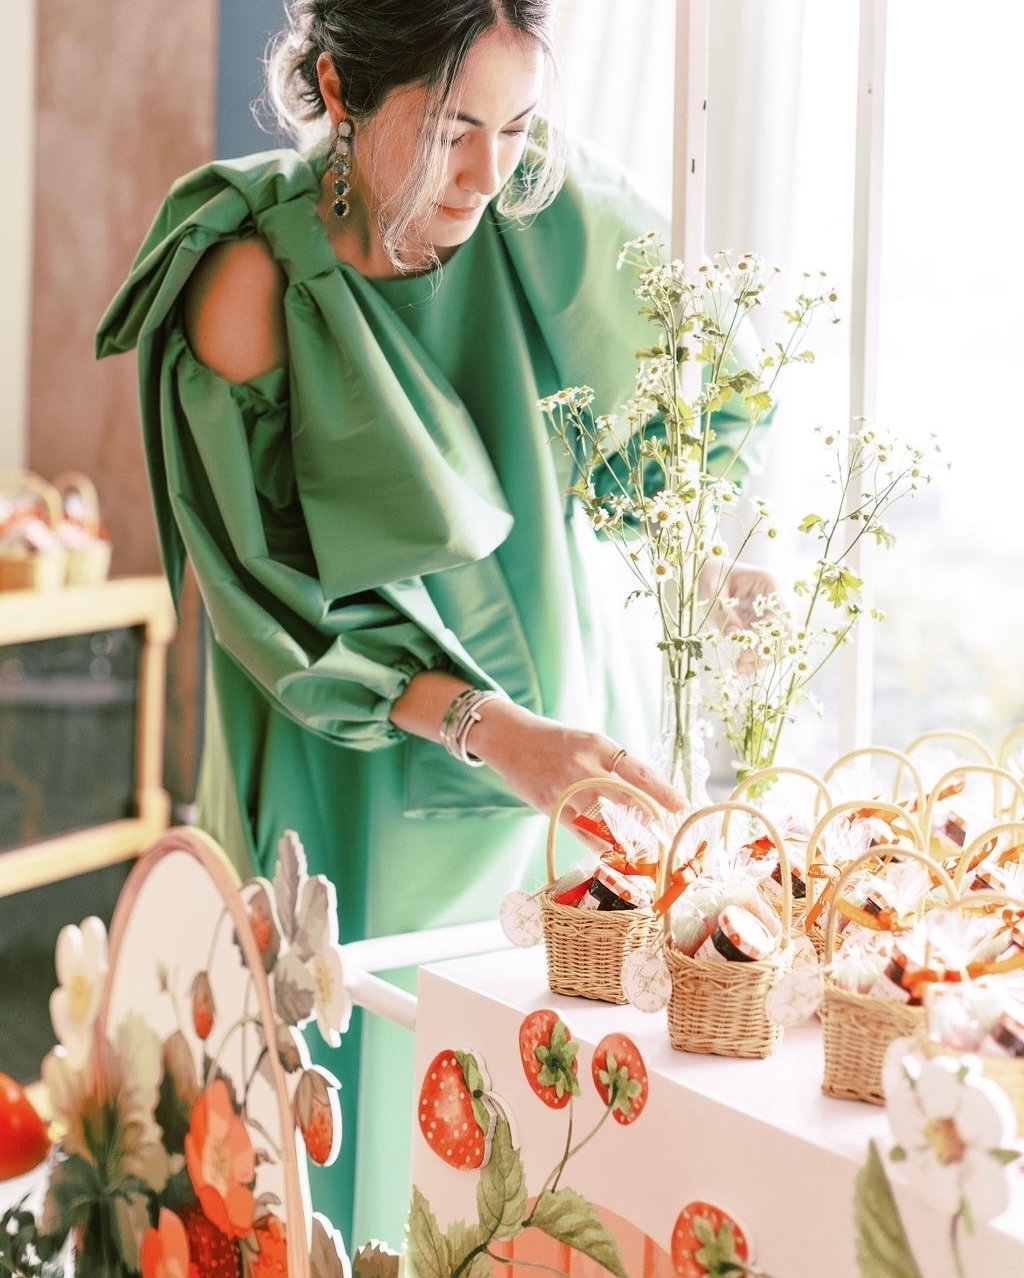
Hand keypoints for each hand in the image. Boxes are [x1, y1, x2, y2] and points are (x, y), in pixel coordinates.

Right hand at [468, 701, 687, 832]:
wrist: (510, 740)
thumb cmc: (556, 742)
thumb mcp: (588, 743)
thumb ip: (613, 765)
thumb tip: (647, 793)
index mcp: (598, 745)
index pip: (638, 770)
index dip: (662, 791)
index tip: (681, 805)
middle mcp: (583, 767)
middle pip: (626, 798)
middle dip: (649, 817)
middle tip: (667, 831)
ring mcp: (565, 789)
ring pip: (604, 819)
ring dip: (628, 835)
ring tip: (646, 846)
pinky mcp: (550, 807)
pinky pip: (582, 832)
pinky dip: (601, 844)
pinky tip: (617, 853)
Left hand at [701, 559, 781, 672]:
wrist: (710, 572)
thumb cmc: (710, 574)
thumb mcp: (710, 588)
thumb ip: (721, 609)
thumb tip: (734, 633)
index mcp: (769, 582)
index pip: (780, 613)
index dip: (767, 634)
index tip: (746, 649)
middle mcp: (777, 598)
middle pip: (785, 631)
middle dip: (766, 651)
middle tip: (742, 664)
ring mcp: (772, 612)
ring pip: (779, 642)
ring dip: (763, 658)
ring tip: (740, 669)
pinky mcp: (763, 623)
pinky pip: (767, 644)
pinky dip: (756, 657)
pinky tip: (741, 667)